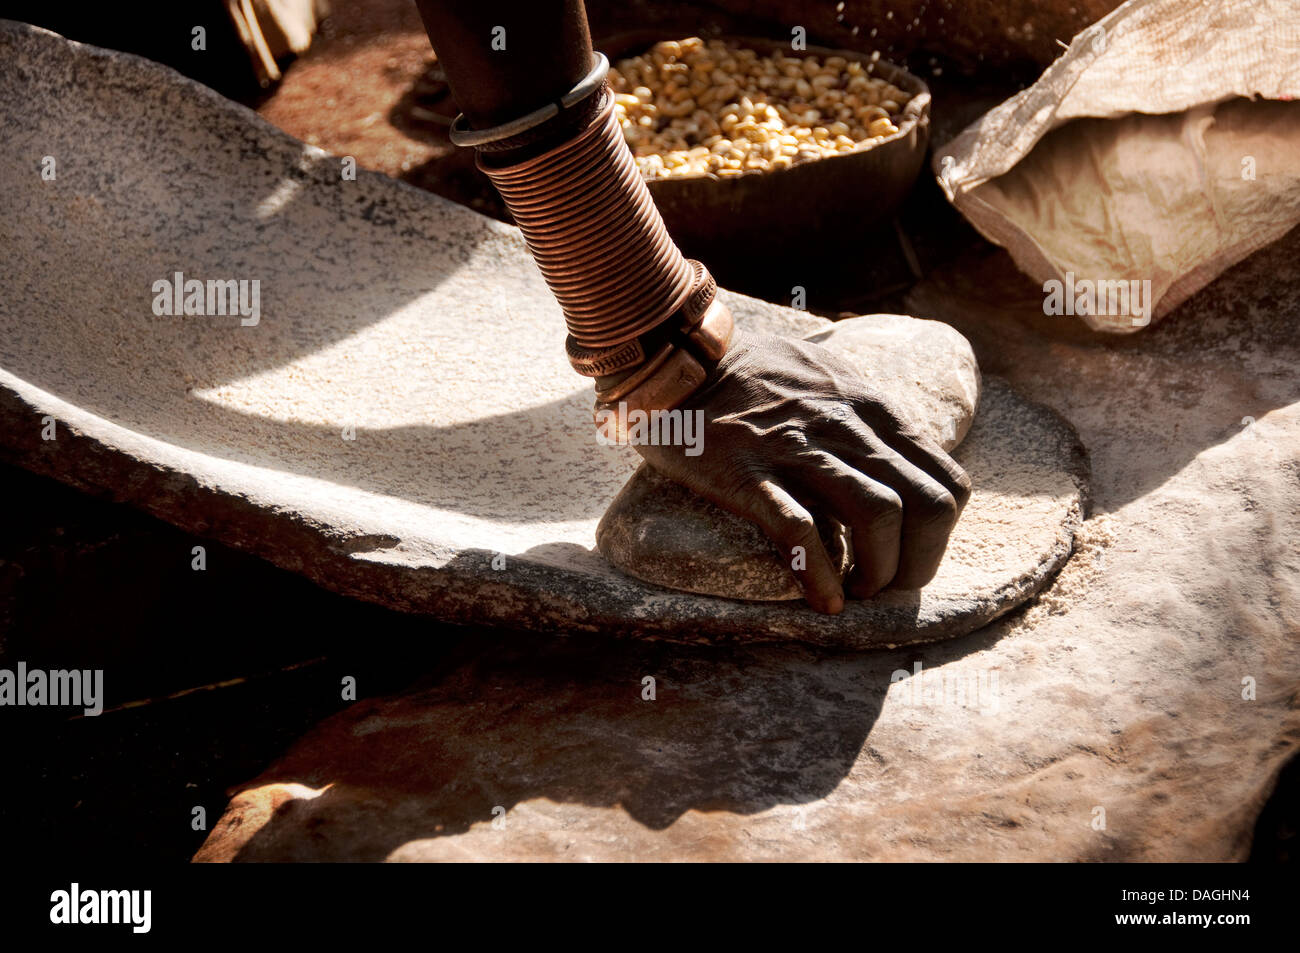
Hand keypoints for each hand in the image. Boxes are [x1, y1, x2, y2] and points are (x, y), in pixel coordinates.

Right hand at [632, 329, 971, 613]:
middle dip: (919, 561)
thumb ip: (866, 420)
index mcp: (872, 409)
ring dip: (878, 572)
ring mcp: (798, 449)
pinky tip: (821, 601)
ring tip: (855, 591)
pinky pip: (801, 531)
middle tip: (887, 585)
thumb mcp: (829, 379)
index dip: (939, 536)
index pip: (948, 483)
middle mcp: (846, 427)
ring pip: (879, 516)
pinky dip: (821, 577)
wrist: (677, 355)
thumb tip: (894, 468)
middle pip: (928, 506)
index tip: (910, 557)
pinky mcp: (749, 473)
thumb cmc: (752, 374)